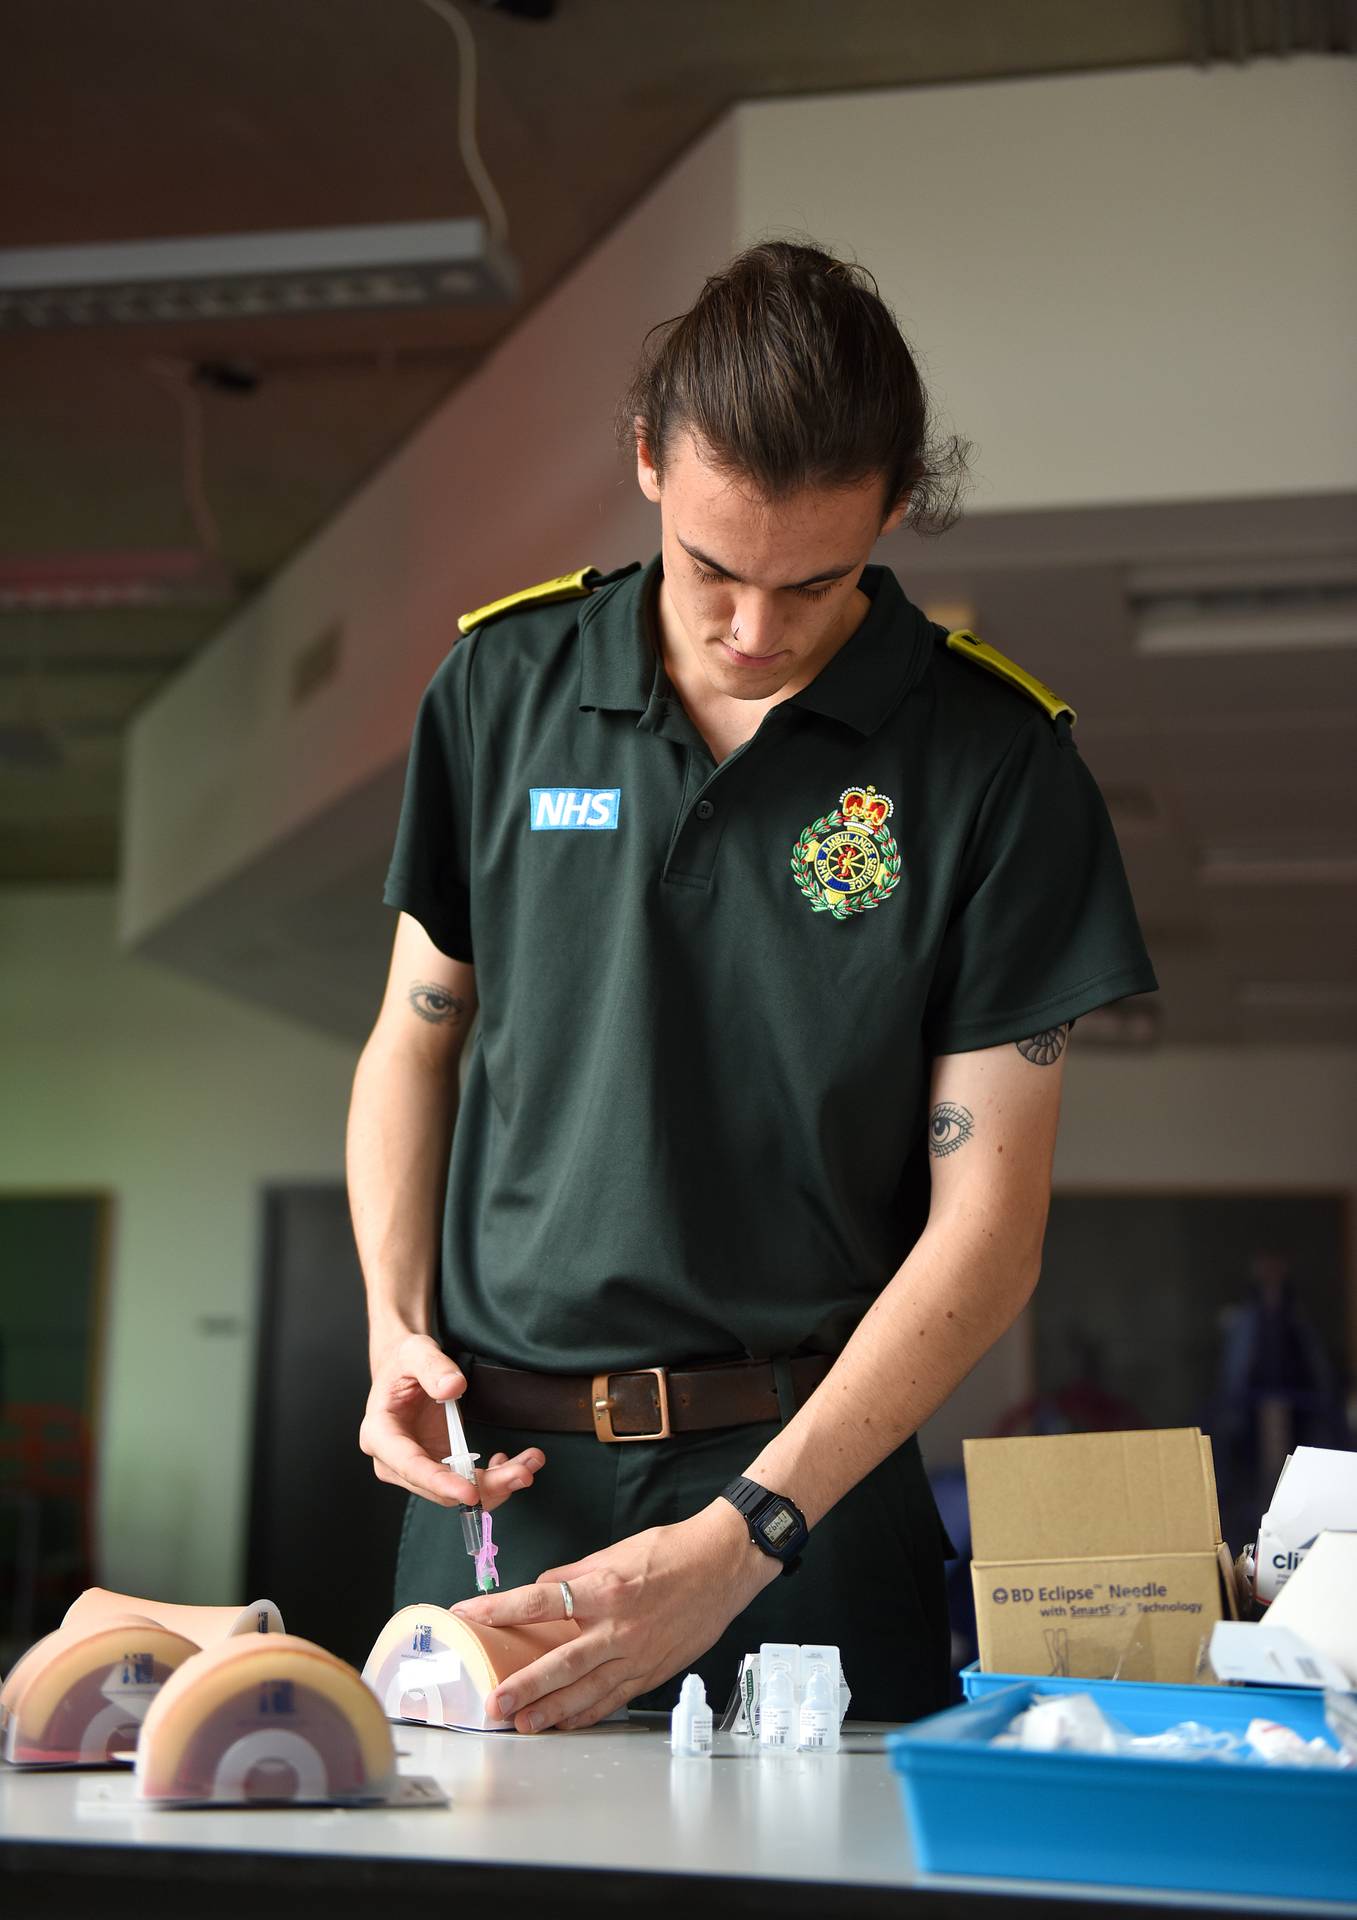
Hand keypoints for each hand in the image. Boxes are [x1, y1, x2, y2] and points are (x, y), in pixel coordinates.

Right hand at [359, 1332, 544, 1508]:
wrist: (402, 1370)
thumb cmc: (403, 1362)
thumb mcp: (414, 1352)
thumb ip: (432, 1367)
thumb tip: (452, 1388)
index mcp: (380, 1433)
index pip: (410, 1466)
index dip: (440, 1482)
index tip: (470, 1492)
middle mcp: (393, 1461)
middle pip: (438, 1488)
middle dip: (483, 1486)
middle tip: (522, 1473)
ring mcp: (415, 1469)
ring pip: (455, 1492)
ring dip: (495, 1485)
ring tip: (528, 1465)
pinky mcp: (434, 1468)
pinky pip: (463, 1483)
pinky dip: (491, 1478)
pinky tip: (507, 1461)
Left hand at [450, 1499, 776, 1731]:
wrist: (724, 1564)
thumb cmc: (672, 1551)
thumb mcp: (617, 1551)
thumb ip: (576, 1575)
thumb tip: (542, 1591)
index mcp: (605, 1588)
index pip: (539, 1601)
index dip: (499, 1608)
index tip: (468, 1614)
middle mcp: (618, 1626)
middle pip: (561, 1662)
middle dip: (524, 1686)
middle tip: (494, 1703)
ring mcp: (637, 1654)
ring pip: (587, 1691)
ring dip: (552, 1711)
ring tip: (522, 1725)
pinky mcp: (653, 1671)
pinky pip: (614, 1699)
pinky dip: (588, 1714)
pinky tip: (566, 1724)